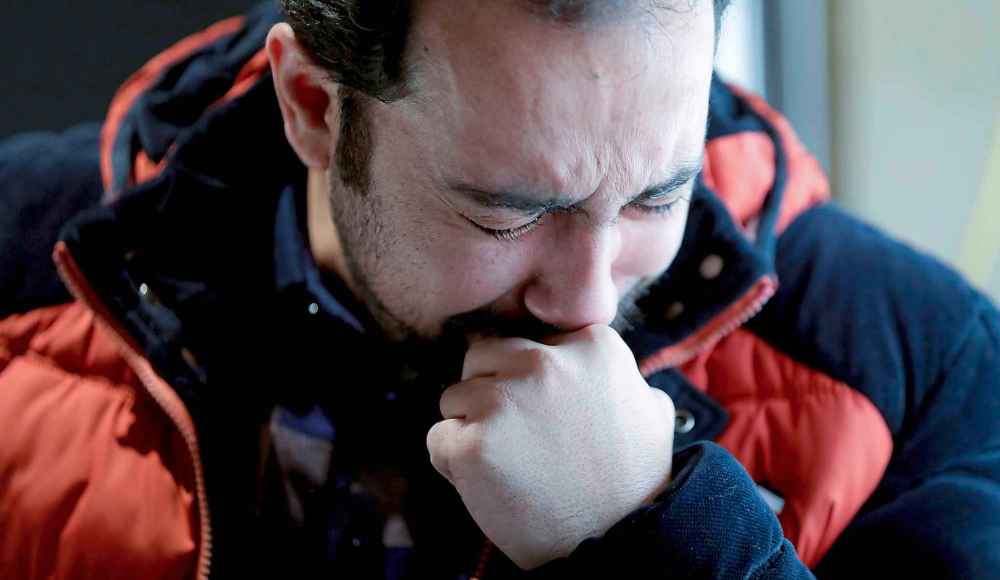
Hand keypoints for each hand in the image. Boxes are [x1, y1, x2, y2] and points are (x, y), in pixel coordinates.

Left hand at [426, 325, 675, 569]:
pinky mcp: (471, 444)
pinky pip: (439, 439)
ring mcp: (503, 401)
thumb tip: (612, 364)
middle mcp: (543, 362)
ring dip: (471, 428)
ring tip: (511, 464)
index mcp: (589, 346)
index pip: (526, 342)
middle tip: (522, 439)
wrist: (616, 543)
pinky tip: (491, 484)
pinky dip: (454, 463)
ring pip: (454, 397)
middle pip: (481, 357)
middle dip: (491, 392)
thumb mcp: (652, 413)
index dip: (529, 380)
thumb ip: (625, 377)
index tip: (551, 415)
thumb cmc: (632, 482)